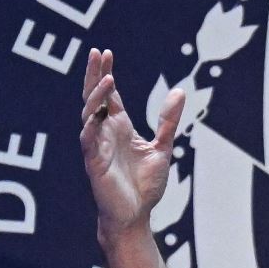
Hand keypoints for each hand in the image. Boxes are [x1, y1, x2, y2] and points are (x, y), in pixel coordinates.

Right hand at [79, 48, 185, 244]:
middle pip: (95, 98)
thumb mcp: (163, 146)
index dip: (106, 74)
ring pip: (89, 115)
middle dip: (95, 76)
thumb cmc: (144, 184)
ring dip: (96, 96)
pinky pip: (88, 141)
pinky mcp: (94, 163)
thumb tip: (180, 91)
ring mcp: (97, 147)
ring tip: (107, 78)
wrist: (136, 214)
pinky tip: (96, 113)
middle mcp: (105, 133)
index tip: (106, 53)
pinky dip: (91, 126)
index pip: (110, 95)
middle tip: (96, 53)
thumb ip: (168, 120)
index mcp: (119, 127)